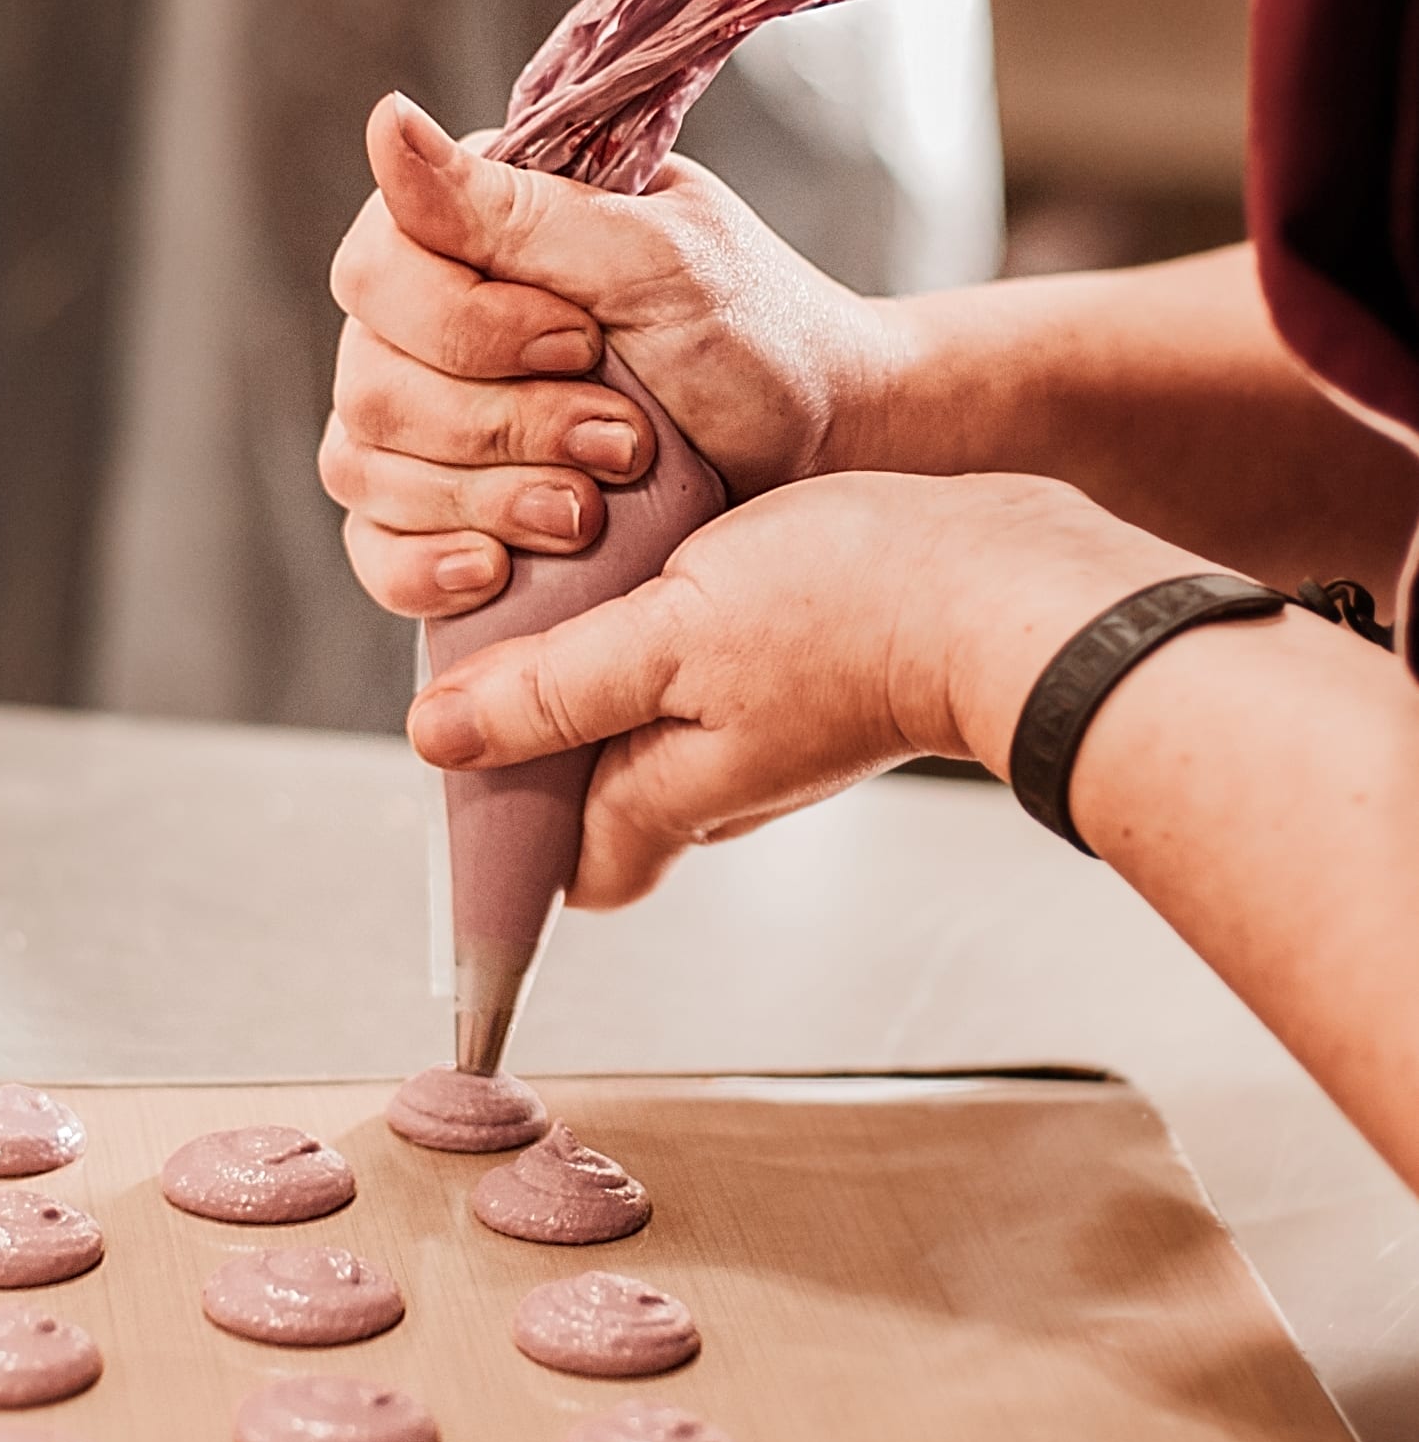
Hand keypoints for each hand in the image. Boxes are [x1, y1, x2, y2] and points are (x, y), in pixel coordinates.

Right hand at [322, 92, 888, 617]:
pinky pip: (374, 551)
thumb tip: (383, 122)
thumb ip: (514, 209)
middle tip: (624, 440)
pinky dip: (424, 568)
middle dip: (505, 426)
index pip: (375, 274)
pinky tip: (492, 570)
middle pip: (373, 387)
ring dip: (489, 498)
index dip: (466, 326)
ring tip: (592, 510)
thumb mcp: (652, 258)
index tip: (584, 342)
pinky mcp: (448, 516)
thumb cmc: (751, 336)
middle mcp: (427, 326)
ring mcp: (428, 428)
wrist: (817, 449)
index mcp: (468, 233)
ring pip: (366, 470)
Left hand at [404, 470, 1201, 906]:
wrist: (1002, 581)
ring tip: (577, 588)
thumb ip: (554, 691)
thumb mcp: (669, 637)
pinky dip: (662, 642)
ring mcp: (763, 742)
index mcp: (666, 800)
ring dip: (600, 676)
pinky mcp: (799, 686)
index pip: (558, 870)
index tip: (462, 750)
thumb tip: (438, 738)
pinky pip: (699, 683)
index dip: (501, 830)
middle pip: (593, 797)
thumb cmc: (848, 608)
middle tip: (507, 636)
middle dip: (540, 737)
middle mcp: (713, 791)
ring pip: (645, 731)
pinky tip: (660, 571)